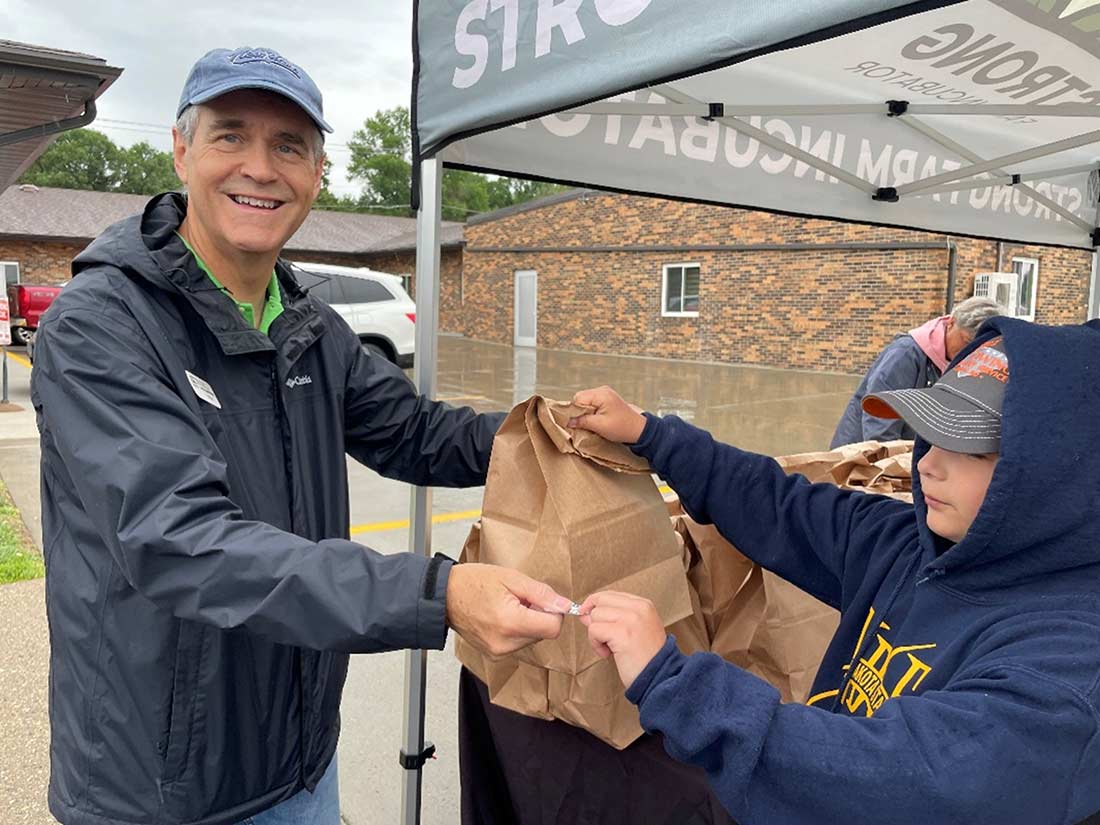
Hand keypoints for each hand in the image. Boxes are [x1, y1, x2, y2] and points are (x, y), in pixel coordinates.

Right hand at [446, 563, 570, 655]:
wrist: (444, 596)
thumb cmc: (473, 582)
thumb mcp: (511, 578)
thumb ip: (541, 594)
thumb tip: (565, 605)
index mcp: (510, 623)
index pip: (553, 628)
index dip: (553, 612)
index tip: (543, 600)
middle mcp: (505, 643)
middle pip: (543, 634)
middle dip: (538, 615)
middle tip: (519, 599)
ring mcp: (498, 652)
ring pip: (532, 639)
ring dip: (527, 623)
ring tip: (507, 607)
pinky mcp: (494, 654)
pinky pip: (518, 643)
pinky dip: (516, 630)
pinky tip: (501, 617)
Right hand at [567, 386, 646, 443]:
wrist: (638, 429)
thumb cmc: (622, 428)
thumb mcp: (600, 426)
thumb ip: (582, 422)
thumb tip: (568, 422)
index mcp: (601, 394)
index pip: (578, 399)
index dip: (573, 411)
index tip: (573, 423)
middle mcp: (602, 390)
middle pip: (581, 399)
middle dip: (579, 412)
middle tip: (583, 424)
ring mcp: (605, 393)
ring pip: (585, 401)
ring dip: (585, 412)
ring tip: (591, 423)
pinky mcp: (607, 398)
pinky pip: (592, 403)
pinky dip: (591, 411)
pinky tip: (595, 420)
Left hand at [579, 591, 666, 688]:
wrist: (659, 677)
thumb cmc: (645, 658)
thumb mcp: (633, 629)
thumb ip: (611, 617)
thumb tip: (584, 612)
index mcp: (643, 604)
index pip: (609, 595)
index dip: (596, 607)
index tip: (595, 622)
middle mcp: (638, 607)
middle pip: (600, 602)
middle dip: (596, 621)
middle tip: (606, 640)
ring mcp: (631, 619)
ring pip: (595, 615)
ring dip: (596, 635)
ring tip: (611, 648)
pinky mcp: (622, 633)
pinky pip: (594, 630)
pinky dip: (596, 645)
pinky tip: (608, 654)